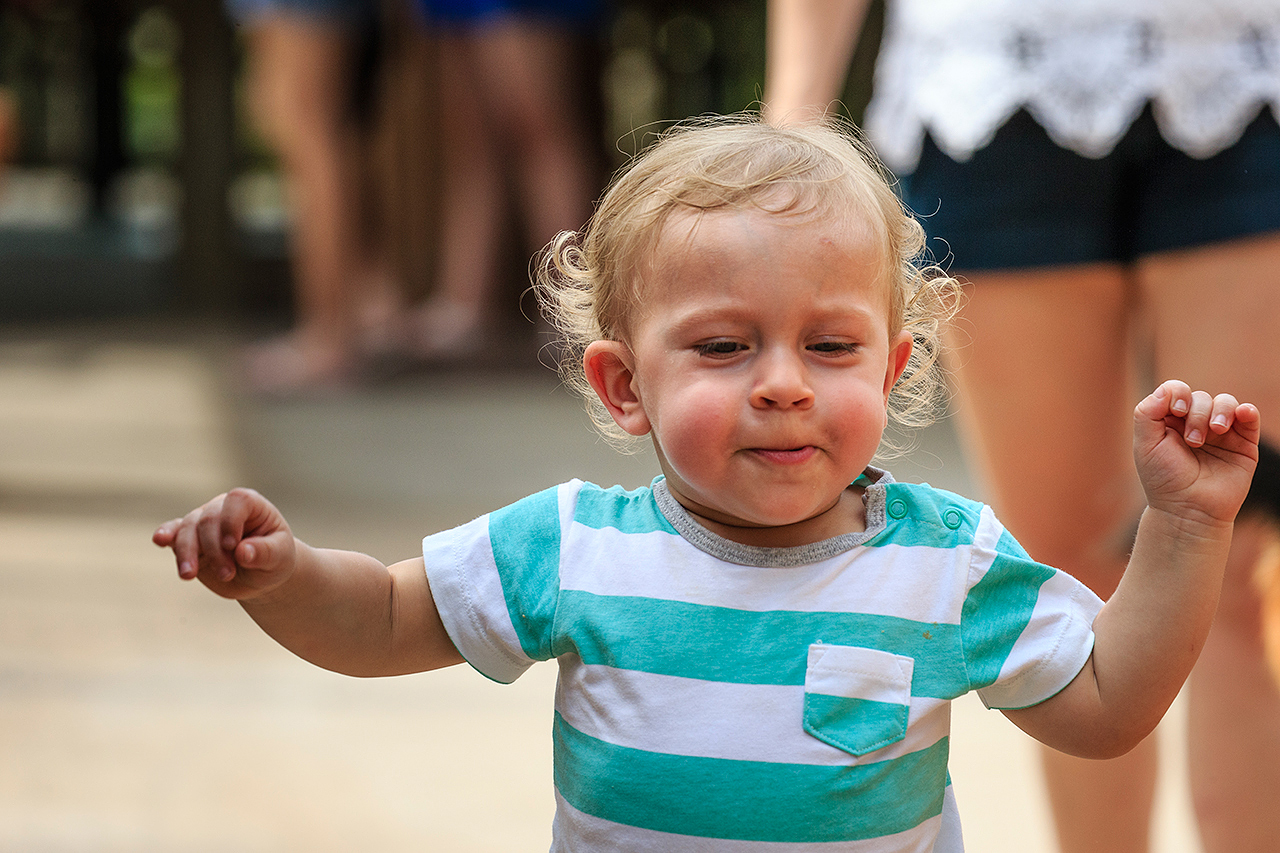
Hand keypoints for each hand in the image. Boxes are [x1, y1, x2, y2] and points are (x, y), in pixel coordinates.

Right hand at [152, 488, 296, 599]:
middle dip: (214, 550)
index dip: (231, 521)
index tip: (233, 546)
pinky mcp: (189, 540)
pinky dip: (166, 535)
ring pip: (187, 529)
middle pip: (208, 520)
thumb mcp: (280, 557)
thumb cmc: (274, 559)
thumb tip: (243, 552)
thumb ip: (265, 553)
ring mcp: (203, 523)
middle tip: (227, 574)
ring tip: (189, 576)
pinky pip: (173, 532)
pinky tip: (159, 540)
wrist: (260, 576)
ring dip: (187, 553)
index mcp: (251, 505)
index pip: (237, 500)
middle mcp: (224, 508)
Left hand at [1133, 380, 1260, 525]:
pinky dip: (1247, 411)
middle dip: (1196, 414)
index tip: (1175, 412)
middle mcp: (1195, 423)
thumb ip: (1147, 413)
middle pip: (1200, 397)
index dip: (1177, 394)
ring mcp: (1221, 433)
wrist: (1189, 510)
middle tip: (1192, 441)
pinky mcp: (1243, 444)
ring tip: (1214, 432)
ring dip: (1219, 412)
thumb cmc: (1164, 479)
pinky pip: (1249, 417)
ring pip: (1225, 402)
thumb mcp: (1145, 444)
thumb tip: (1166, 389)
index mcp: (1170, 421)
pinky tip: (1242, 413)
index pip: (1177, 391)